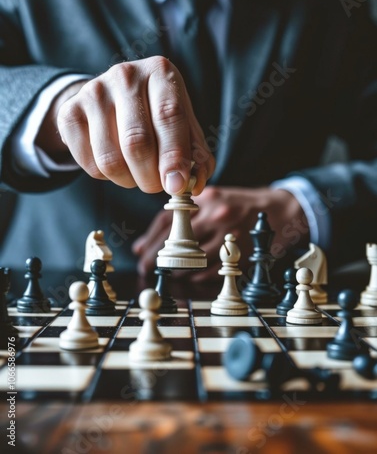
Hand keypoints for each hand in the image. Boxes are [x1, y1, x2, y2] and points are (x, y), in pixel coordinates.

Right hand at [37, 57, 214, 193]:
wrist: (111, 99)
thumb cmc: (156, 115)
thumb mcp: (184, 127)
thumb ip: (196, 155)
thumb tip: (194, 183)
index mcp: (160, 73)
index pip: (169, 116)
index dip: (174, 156)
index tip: (177, 186)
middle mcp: (125, 76)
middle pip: (136, 142)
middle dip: (150, 177)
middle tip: (156, 186)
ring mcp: (93, 92)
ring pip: (110, 159)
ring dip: (128, 180)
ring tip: (137, 174)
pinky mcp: (69, 112)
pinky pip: (88, 164)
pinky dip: (106, 177)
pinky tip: (115, 164)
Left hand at [132, 185, 309, 281]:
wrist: (282, 209)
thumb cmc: (241, 204)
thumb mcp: (213, 198)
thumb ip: (185, 214)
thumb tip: (147, 241)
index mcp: (206, 198)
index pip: (169, 219)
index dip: (150, 238)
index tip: (139, 252)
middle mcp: (217, 214)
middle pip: (176, 240)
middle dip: (156, 258)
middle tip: (146, 269)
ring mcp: (231, 234)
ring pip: (193, 259)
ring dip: (176, 270)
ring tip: (168, 274)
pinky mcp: (242, 252)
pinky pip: (212, 270)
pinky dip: (197, 277)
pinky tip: (191, 277)